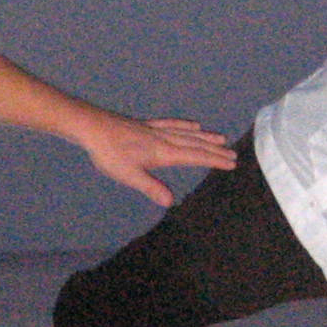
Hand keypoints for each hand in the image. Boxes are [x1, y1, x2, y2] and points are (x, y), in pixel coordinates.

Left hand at [79, 116, 236, 206]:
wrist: (92, 127)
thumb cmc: (109, 153)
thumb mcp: (129, 175)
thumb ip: (151, 187)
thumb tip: (171, 202)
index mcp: (164, 152)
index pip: (194, 156)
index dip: (214, 160)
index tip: (231, 163)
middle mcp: (164, 139)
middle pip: (195, 144)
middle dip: (215, 150)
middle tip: (233, 154)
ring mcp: (156, 130)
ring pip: (187, 133)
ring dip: (205, 137)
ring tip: (220, 138)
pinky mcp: (146, 125)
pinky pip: (172, 124)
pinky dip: (185, 125)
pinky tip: (193, 125)